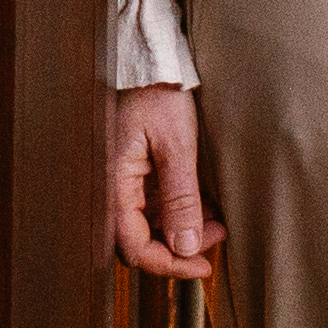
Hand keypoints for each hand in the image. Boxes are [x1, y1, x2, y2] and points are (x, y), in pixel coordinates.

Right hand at [107, 82, 216, 278]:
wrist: (152, 61)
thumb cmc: (158, 93)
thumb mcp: (176, 146)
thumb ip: (180, 199)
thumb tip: (186, 247)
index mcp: (113, 183)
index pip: (134, 247)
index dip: (169, 264)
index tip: (203, 267)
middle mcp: (112, 187)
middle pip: (138, 241)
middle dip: (178, 247)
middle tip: (215, 237)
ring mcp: (123, 181)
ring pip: (147, 226)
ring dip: (181, 230)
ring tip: (215, 218)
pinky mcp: (134, 173)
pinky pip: (151, 206)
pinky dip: (177, 211)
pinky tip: (202, 204)